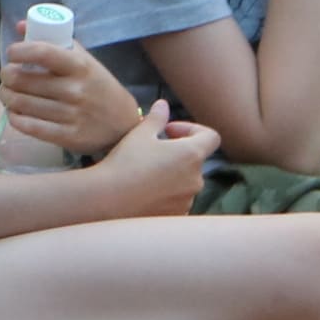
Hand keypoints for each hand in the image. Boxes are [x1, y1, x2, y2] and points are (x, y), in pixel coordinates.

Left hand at [0, 29, 136, 158]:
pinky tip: (16, 111)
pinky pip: (27, 126)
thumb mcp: (84, 60)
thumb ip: (54, 41)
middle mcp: (75, 90)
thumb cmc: (97, 86)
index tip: (12, 53)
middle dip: (6, 75)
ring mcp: (71, 115)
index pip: (42, 52)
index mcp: (80, 66)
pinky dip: (14, 117)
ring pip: (19, 103)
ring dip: (7, 95)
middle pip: (20, 79)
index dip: (18, 51)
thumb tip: (20, 25)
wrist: (124, 124)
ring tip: (9, 93)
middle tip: (7, 75)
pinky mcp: (67, 137)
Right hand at [82, 97, 216, 218]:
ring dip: (172, 172)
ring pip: (185, 180)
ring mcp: (188, 199)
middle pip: (195, 159)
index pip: (211, 137)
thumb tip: (163, 105)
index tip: (169, 131)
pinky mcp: (177, 214)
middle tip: (151, 149)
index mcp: (191, 154)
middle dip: (177, 151)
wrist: (107, 200)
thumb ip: (156, 118)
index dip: (193, 129)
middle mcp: (196, 178)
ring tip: (144, 171)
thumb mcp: (139, 134)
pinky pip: (177, 198)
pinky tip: (143, 190)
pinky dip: (166, 192)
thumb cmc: (125, 162)